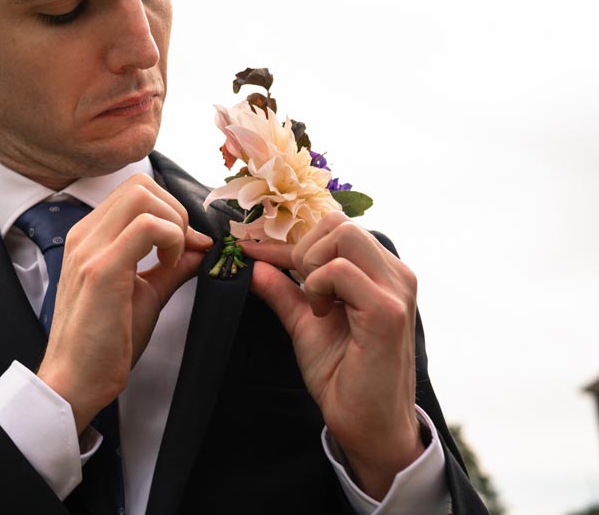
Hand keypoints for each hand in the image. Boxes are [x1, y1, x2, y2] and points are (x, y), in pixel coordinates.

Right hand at [36, 174, 210, 432]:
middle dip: (174, 211)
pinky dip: (171, 239)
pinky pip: (147, 226)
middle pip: (140, 184)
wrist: (75, 381)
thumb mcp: (145, 294)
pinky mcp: (101, 269)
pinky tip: (169, 266)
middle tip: (181, 250)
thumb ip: (170, 267)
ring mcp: (90, 248)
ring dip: (172, 222)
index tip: (185, 246)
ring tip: (173, 258)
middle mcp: (84, 235)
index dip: (169, 211)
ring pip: (142, 195)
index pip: (134, 191)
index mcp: (90, 237)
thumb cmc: (103, 343)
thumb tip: (201, 247)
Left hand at [241, 212, 423, 499]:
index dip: (286, 239)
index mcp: (379, 272)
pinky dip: (318, 286)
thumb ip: (283, 290)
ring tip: (315, 303)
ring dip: (312, 266)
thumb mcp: (304, 322)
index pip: (333, 228)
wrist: (364, 423)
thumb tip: (254, 263)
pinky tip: (322, 314)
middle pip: (338, 222)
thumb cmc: (342, 375)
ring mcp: (395, 289)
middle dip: (303, 249)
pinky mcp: (387, 310)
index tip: (250, 249)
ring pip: (342, 234)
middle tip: (301, 290)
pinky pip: (340, 270)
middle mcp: (394, 273)